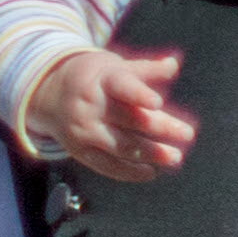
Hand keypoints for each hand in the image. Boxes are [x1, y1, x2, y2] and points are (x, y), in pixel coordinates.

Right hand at [25, 42, 193, 178]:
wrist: (49, 93)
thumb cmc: (95, 78)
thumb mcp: (115, 67)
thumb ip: (145, 70)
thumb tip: (173, 64)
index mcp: (102, 80)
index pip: (122, 87)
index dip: (139, 95)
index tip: (157, 102)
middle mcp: (91, 105)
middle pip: (131, 119)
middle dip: (161, 127)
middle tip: (188, 134)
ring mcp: (84, 129)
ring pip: (121, 145)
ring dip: (151, 153)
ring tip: (175, 157)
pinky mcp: (79, 150)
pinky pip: (106, 165)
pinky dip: (129, 172)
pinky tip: (150, 172)